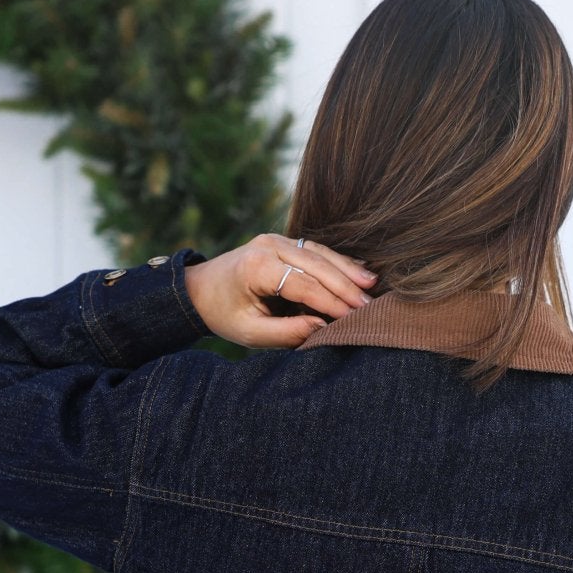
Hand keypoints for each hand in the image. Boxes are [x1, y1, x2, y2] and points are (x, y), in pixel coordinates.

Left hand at [182, 234, 375, 348]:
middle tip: (370, 304)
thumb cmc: (224, 315)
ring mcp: (276, 239)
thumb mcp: (250, 333)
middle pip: (316, 264)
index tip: (352, 318)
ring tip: (372, 285)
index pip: (303, 284)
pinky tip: (358, 272)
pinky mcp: (283, 241)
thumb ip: (286, 333)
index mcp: (257, 267)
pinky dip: (337, 261)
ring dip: (347, 269)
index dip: (330, 302)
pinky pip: (315, 250)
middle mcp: (268, 245)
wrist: (201, 289)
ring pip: (319, 252)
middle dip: (346, 285)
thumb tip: (322, 328)